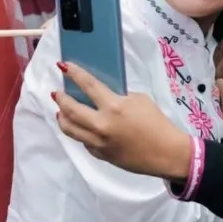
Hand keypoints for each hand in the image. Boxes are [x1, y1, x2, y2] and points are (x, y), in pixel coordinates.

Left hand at [55, 62, 193, 179]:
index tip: (63, 66)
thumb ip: (119, 97)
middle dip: (61, 98)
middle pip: (71, 110)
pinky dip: (79, 132)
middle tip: (56, 92)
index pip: (88, 86)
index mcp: (113, 107)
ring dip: (62, 117)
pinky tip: (80, 127)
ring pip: (70, 129)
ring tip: (60, 111)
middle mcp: (101, 125)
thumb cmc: (157, 123)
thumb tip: (104, 97)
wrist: (166, 153)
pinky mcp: (101, 155)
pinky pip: (84, 141)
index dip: (74, 74)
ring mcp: (99, 142)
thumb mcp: (140, 100)